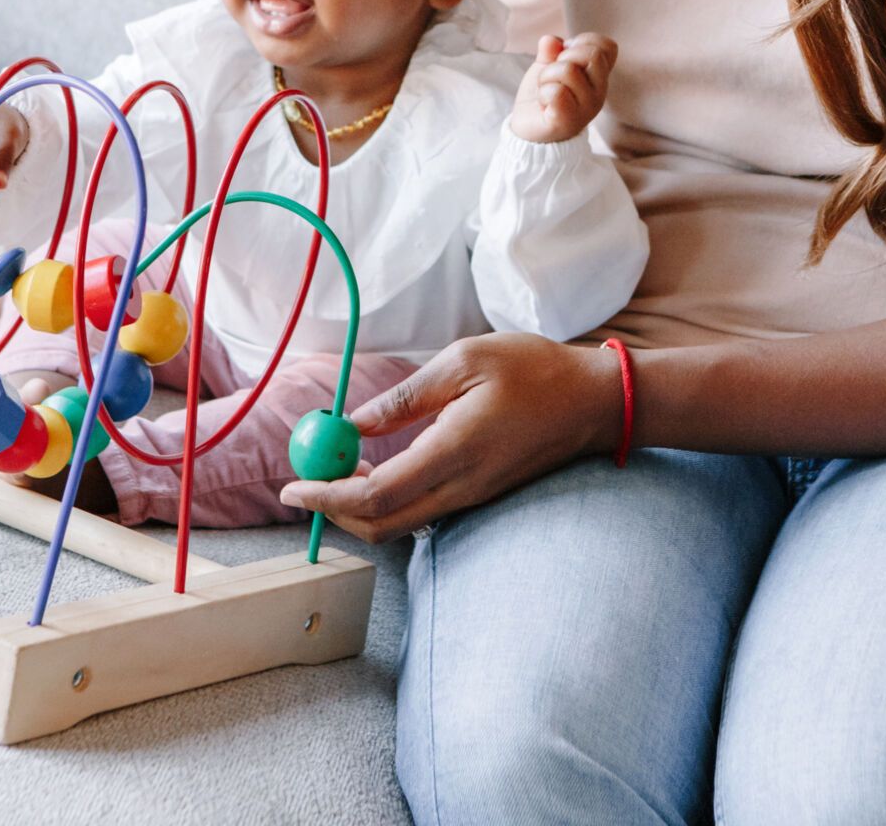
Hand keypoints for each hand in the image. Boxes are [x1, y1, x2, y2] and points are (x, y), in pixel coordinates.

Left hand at [277, 332, 619, 542]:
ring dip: (358, 506)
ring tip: (336, 465)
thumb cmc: (533, 370)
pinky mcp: (478, 495)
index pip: (374, 496)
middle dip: (333, 509)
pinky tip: (376, 465)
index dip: (326, 497)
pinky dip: (386, 499)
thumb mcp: (463, 361)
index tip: (291, 486)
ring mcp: (472, 497)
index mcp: (453, 453)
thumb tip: (351, 422)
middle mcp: (461, 488)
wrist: (594, 402)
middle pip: (380, 524)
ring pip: (399, 523)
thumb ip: (405, 398)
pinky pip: (420, 511)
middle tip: (304, 480)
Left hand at [509, 33, 617, 143]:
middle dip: (564, 57)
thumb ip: (550, 51)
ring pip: (568, 70)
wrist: (529, 131)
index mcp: (598, 76)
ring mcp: (586, 108)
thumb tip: (551, 41)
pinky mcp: (568, 121)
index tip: (566, 55)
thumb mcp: (547, 66)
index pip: (607, 46)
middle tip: (555, 74)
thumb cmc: (544, 96)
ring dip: (547, 76)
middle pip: (593, 54)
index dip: (583, 42)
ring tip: (546, 89)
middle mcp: (598, 91)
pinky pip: (556, 92)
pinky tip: (544, 104)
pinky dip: (543, 93)